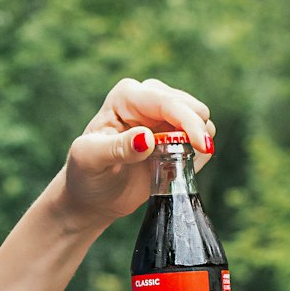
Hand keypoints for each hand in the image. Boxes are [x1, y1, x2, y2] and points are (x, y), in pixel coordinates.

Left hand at [59, 77, 216, 231]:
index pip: (167, 102)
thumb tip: (146, 138)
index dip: (188, 122)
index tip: (201, 146)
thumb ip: (117, 148)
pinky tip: (174, 166)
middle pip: (192, 107)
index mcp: (127, 96)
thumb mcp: (91, 160)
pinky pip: (202, 139)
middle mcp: (149, 98)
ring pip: (202, 120)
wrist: (94, 194)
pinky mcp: (176, 133)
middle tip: (179, 161)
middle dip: (195, 133)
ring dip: (195, 144)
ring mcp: (165, 115)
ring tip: (166, 164)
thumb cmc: (87, 174)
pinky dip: (197, 154)